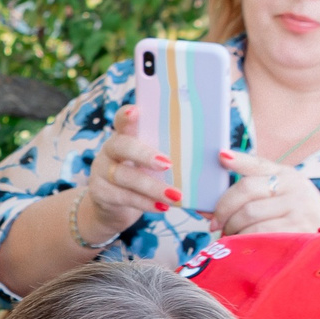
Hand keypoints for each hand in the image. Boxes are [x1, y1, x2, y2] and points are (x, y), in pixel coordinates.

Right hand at [77, 106, 180, 242]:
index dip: (128, 115)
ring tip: (176, 196)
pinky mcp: (100, 193)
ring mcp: (101, 172)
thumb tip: (219, 153)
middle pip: (123, 146)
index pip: (123, 119)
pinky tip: (162, 207)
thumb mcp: (151, 161)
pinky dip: (145, 203)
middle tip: (167, 164)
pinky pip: (124, 197)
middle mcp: (110, 150)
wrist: (113, 207)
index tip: (137, 111)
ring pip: (125, 176)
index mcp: (125, 135)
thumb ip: (170, 151)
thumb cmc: (143, 176)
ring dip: (152, 186)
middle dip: (145, 155)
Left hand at [209, 149, 319, 236]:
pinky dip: (243, 240)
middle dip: (223, 209)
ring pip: (248, 214)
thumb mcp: (283, 199)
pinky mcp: (297, 230)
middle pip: (245, 191)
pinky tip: (242, 244)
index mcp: (288, 176)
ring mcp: (298, 208)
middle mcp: (295, 187)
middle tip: (215, 224)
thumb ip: (251, 197)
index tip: (220, 157)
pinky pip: (258, 234)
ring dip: (231, 228)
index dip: (238, 160)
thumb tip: (204, 209)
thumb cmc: (298, 222)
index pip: (258, 164)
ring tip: (230, 236)